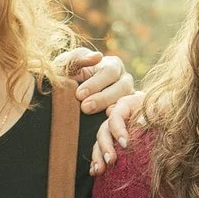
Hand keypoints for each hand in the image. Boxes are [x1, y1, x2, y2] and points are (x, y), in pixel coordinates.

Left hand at [62, 43, 145, 172]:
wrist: (68, 98)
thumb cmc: (68, 77)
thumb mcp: (68, 65)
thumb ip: (78, 58)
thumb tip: (98, 56)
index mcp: (113, 66)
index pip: (109, 72)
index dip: (95, 83)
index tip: (79, 94)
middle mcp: (124, 82)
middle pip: (122, 88)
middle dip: (103, 98)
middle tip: (85, 108)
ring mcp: (129, 100)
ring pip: (129, 104)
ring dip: (116, 114)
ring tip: (103, 120)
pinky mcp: (129, 117)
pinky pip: (130, 123)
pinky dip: (121, 131)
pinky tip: (112, 141)